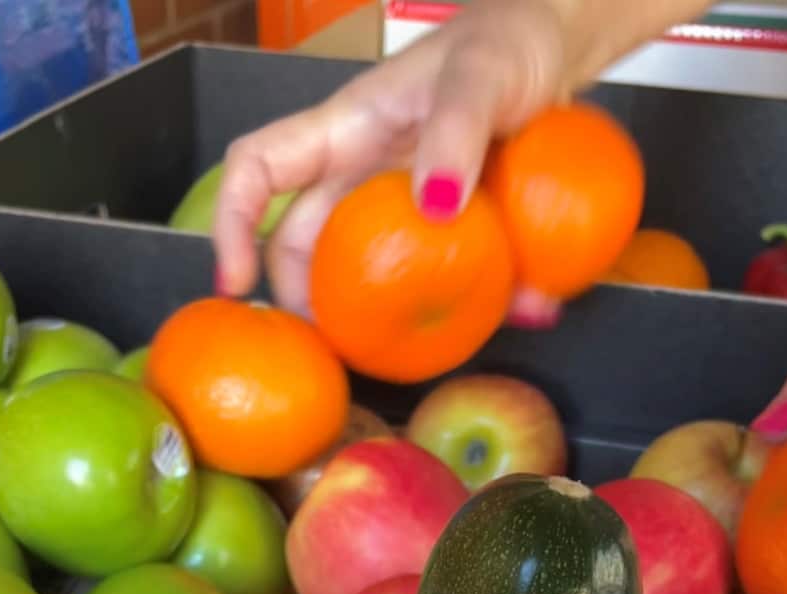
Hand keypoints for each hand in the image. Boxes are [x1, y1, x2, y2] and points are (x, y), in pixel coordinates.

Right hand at [214, 0, 572, 316]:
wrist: (555, 49)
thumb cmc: (507, 42)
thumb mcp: (482, 73)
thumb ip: (457, 130)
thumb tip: (435, 205)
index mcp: (346, 130)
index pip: (259, 169)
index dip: (232, 222)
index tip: (235, 284)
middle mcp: (362, 175)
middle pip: (301, 247)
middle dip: (303, 303)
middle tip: (327, 351)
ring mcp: (404, 209)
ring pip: (364, 276)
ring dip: (374, 322)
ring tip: (398, 358)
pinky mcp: (450, 233)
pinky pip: (443, 278)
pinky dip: (467, 306)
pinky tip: (506, 315)